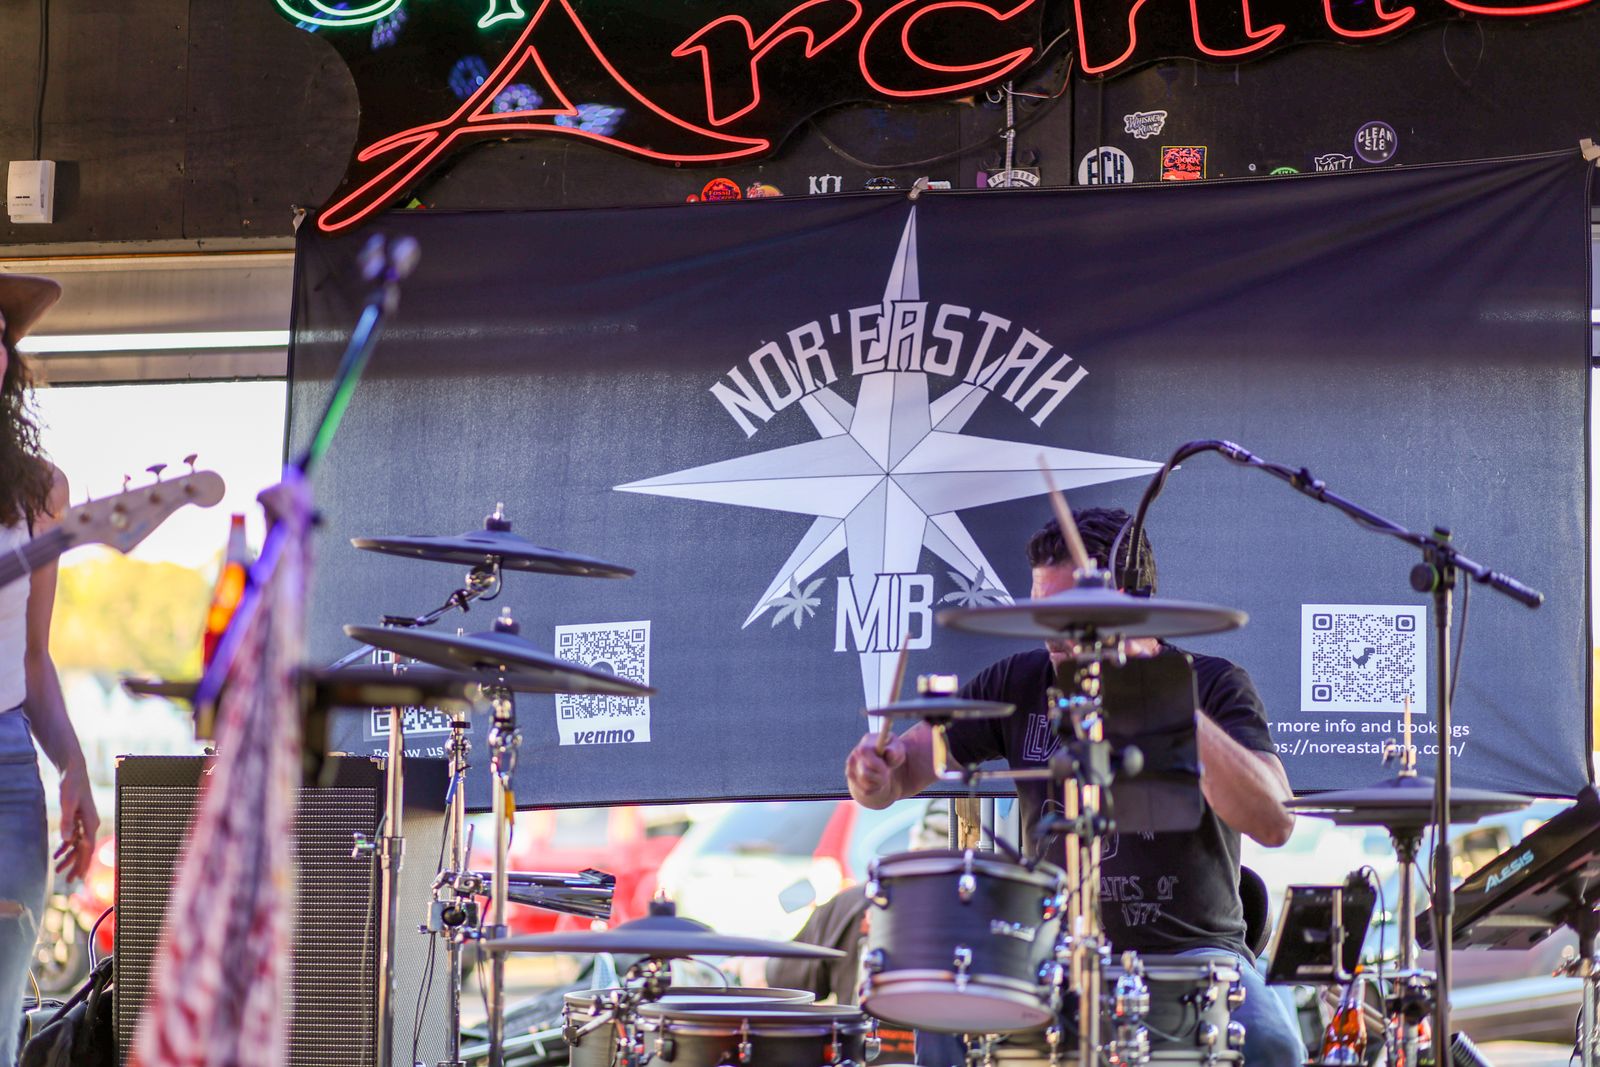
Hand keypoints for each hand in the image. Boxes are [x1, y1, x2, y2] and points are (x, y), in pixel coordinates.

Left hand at [54, 765, 99, 880]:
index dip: (83, 864)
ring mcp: (86, 822)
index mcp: (91, 822)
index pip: (87, 848)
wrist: (74, 771)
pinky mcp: (80, 819)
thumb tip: (66, 840)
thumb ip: (67, 822)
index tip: (78, 877)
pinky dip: (67, 847)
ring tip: (59, 870)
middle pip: (85, 850)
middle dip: (77, 866)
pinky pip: (74, 838)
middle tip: (69, 880)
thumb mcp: (68, 804)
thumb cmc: (72, 785)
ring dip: (70, 858)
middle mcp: (91, 824)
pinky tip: (58, 853)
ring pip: (79, 845)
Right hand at [846, 732, 904, 806]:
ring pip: (867, 785)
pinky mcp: (852, 782)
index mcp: (863, 747)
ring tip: (882, 776)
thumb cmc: (891, 752)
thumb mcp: (896, 748)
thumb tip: (889, 752)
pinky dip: (875, 789)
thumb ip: (894, 751)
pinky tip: (877, 781)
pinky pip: (866, 791)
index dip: (878, 764)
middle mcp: (853, 759)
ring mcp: (850, 771)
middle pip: (865, 774)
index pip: (866, 756)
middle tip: (886, 772)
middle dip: (879, 776)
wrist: (881, 761)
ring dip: (878, 783)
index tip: (885, 764)